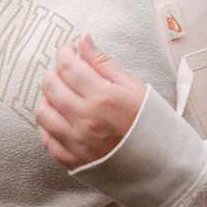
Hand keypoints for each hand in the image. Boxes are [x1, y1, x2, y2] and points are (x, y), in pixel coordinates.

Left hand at [36, 32, 148, 169]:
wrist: (163, 166)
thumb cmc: (153, 125)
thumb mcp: (134, 87)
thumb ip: (104, 63)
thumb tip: (83, 39)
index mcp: (103, 98)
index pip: (68, 66)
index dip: (64, 52)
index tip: (68, 49)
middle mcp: (86, 120)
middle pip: (51, 86)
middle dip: (54, 71)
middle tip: (66, 70)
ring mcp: (77, 143)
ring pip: (43, 112)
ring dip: (48, 98)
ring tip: (62, 94)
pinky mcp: (73, 161)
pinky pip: (47, 139)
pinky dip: (49, 125)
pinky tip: (61, 118)